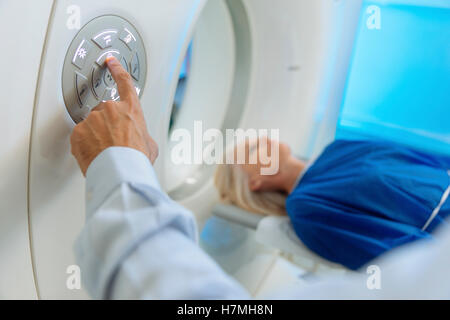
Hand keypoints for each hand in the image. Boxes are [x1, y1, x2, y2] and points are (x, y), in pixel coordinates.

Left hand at [70, 57, 157, 175]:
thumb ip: (142, 134)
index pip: (124, 82)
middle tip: (113, 143)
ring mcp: (92, 119)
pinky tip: (94, 154)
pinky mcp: (78, 131)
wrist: (120, 171)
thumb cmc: (136, 159)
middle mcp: (110, 109)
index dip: (117, 69)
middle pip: (105, 112)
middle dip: (107, 125)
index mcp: (130, 109)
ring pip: (91, 125)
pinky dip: (85, 145)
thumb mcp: (150, 145)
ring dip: (95, 136)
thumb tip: (140, 140)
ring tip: (105, 152)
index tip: (110, 62)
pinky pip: (80, 136)